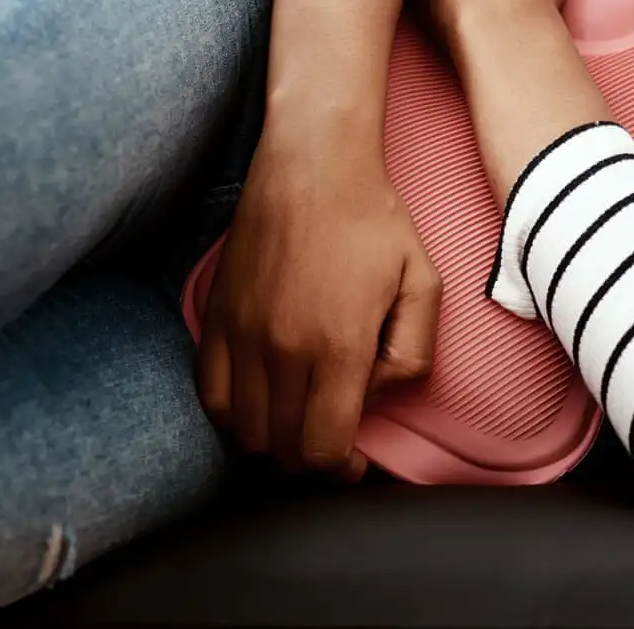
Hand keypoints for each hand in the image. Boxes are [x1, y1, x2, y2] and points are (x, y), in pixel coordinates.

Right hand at [197, 122, 440, 479]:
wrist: (312, 164)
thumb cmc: (374, 221)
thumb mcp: (424, 285)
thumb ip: (412, 356)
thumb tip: (374, 396)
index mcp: (338, 347)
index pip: (323, 450)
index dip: (340, 470)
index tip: (352, 459)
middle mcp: (281, 349)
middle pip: (282, 449)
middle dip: (310, 457)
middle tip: (329, 437)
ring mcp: (241, 334)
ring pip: (243, 430)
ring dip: (272, 439)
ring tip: (296, 418)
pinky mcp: (215, 316)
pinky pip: (209, 394)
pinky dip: (232, 412)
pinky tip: (259, 398)